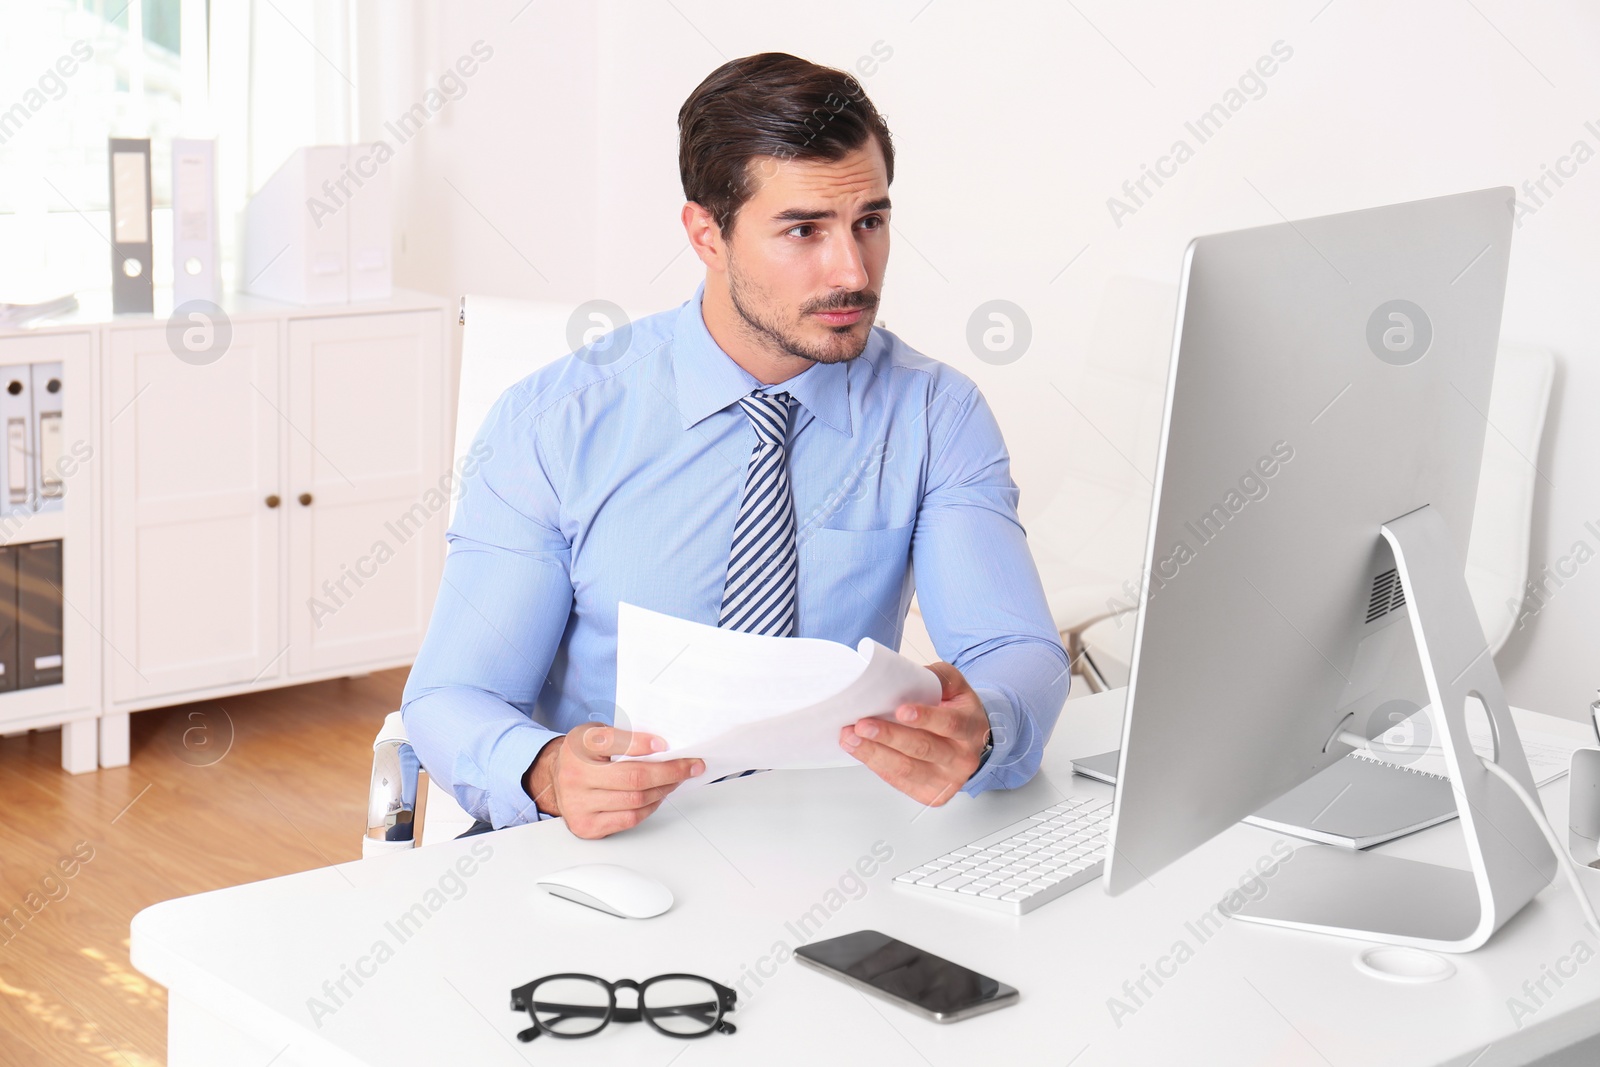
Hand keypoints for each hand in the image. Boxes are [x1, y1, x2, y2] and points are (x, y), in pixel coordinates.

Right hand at [522, 724, 704, 838]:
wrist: (556, 779)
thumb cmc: (584, 755)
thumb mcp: (596, 734)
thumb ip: (623, 738)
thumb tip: (664, 748)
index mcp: (579, 746)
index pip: (613, 742)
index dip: (641, 744)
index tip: (664, 745)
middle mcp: (575, 776)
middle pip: (633, 777)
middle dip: (669, 772)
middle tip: (690, 766)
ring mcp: (579, 804)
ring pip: (636, 800)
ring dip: (664, 790)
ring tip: (676, 780)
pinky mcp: (587, 826)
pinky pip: (629, 819)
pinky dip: (650, 807)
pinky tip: (658, 796)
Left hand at [839, 661, 990, 806]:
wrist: (971, 744)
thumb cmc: (959, 713)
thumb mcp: (956, 687)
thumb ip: (937, 677)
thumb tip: (905, 675)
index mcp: (970, 727)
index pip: (948, 723)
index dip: (924, 718)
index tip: (901, 711)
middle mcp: (962, 757)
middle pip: (923, 748)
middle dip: (889, 736)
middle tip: (862, 725)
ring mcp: (947, 780)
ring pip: (907, 769)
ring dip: (875, 753)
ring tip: (852, 739)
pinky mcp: (930, 794)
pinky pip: (899, 781)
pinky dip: (876, 765)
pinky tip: (861, 751)